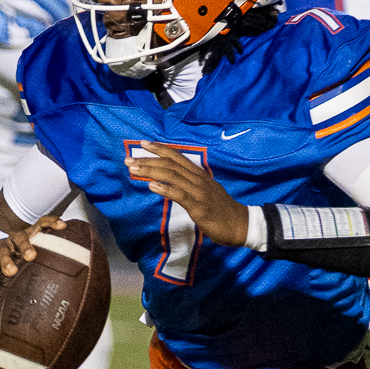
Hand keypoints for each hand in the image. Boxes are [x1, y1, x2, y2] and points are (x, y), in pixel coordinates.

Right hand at [0, 215, 66, 290]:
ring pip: (2, 251)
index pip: (41, 224)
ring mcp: (0, 248)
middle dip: (25, 246)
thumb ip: (52, 257)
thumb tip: (81, 268)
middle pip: (19, 237)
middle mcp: (14, 239)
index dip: (52, 222)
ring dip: (6, 261)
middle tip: (31, 256)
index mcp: (29, 235)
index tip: (63, 225)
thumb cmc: (20, 256)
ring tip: (11, 272)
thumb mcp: (34, 253)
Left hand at [126, 142, 248, 246]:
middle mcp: (198, 179)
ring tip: (134, 169)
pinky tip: (152, 186)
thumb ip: (190, 186)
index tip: (143, 143)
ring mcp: (199, 192)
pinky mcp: (199, 206)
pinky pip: (179, 194)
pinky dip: (165, 188)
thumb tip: (171, 183)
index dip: (159, 149)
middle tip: (129, 158)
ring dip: (151, 171)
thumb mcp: (205, 192)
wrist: (240, 225)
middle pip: (170, 164)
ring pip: (172, 176)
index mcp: (199, 175)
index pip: (177, 157)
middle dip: (148, 160)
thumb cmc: (221, 211)